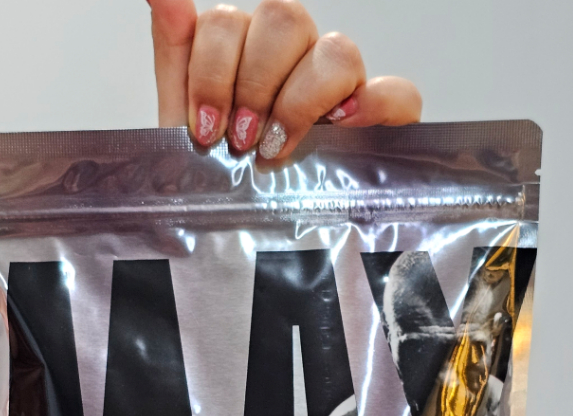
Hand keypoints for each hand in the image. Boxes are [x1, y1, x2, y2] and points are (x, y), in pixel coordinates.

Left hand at [148, 0, 421, 160]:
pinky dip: (374, 104)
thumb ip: (174, 51)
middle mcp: (295, 61)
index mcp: (245, 53)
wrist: (244, 237)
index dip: (212, 71)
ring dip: (300, 100)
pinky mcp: (382, 123)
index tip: (204, 128)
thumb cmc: (221, 181)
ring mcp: (340, 89)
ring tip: (278, 149)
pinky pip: (398, 94)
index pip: (230, 22)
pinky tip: (342, 127)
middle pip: (285, 19)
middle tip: (241, 140)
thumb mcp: (183, 123)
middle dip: (254, 83)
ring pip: (336, 50)